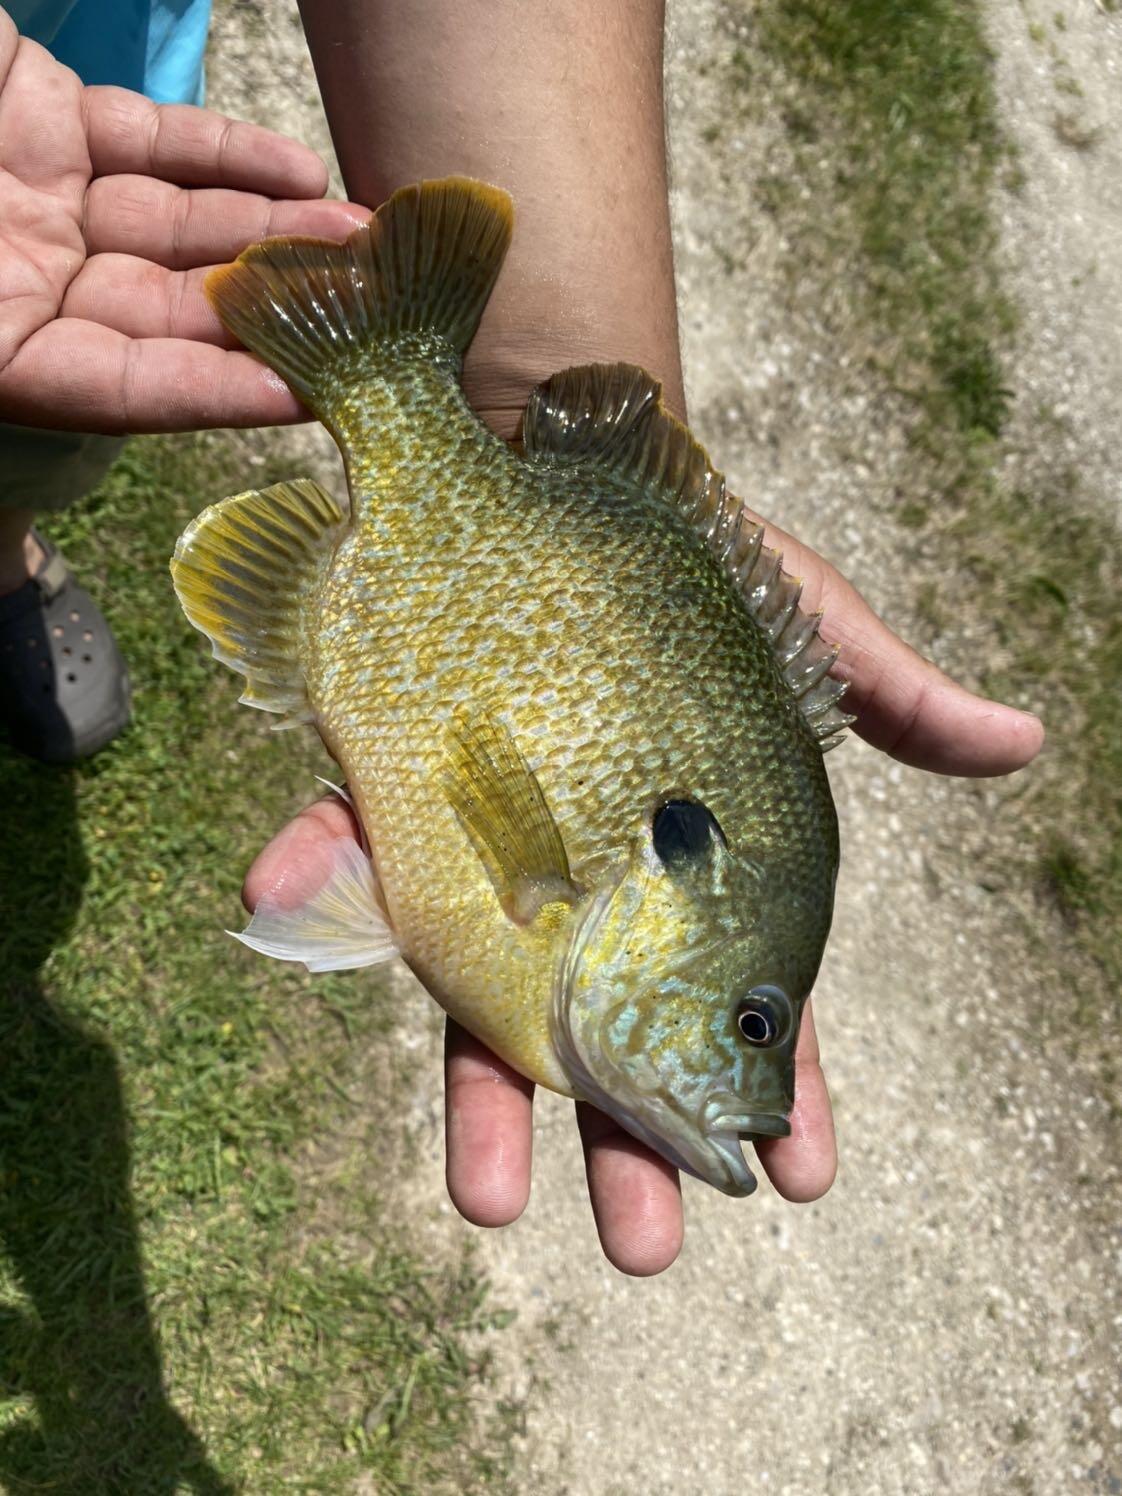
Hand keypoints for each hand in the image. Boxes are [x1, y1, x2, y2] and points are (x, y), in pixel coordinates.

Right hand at [0, 10, 367, 433]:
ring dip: (272, 231)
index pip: (126, 387)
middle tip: (370, 306)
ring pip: (180, 224)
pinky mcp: (54, 120)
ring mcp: (44, 199)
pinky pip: (155, 143)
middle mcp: (28, 283)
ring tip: (359, 236)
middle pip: (173, 308)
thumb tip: (133, 358)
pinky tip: (299, 172)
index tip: (308, 393)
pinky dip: (226, 156)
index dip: (217, 391)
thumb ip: (18, 338)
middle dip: (276, 306)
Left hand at [240, 552, 1041, 1276]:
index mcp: (687, 867)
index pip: (739, 999)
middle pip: (607, 1036)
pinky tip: (287, 904)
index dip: (780, 1089)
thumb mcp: (806, 625)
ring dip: (477, 1096)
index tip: (807, 1179)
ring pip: (475, 995)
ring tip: (496, 1202)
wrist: (558, 461)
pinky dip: (311, 877)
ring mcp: (484, 844)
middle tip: (651, 1246)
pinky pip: (341, 846)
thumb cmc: (691, 561)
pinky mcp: (392, 780)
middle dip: (626, 1144)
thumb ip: (892, 694)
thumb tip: (1023, 742)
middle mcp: (583, 881)